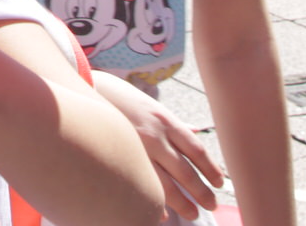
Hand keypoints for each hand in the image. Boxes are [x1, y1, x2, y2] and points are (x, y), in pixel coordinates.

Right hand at [93, 71, 221, 221]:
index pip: (197, 151)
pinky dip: (155, 202)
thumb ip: (172, 124)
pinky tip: (163, 213)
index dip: (211, 170)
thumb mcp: (151, 106)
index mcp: (166, 121)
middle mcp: (155, 136)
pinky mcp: (121, 159)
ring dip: (183, 203)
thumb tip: (194, 132)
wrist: (86, 91)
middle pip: (186, 172)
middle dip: (202, 192)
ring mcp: (136, 150)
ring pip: (167, 186)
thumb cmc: (121, 99)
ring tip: (192, 213)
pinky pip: (143, 187)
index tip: (219, 183)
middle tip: (212, 204)